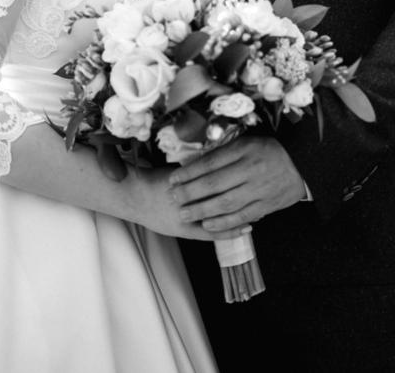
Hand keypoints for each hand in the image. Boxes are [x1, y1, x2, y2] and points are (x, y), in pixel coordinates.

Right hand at [127, 165, 249, 241]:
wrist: (134, 197)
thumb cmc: (155, 180)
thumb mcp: (179, 170)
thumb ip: (198, 168)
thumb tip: (219, 160)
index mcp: (188, 184)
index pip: (217, 182)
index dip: (237, 181)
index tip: (253, 176)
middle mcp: (188, 202)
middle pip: (221, 199)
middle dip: (241, 197)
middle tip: (260, 194)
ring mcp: (186, 219)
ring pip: (219, 218)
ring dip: (238, 214)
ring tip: (257, 211)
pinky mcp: (184, 231)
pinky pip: (210, 234)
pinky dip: (227, 231)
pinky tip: (243, 229)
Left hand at [168, 136, 305, 233]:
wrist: (304, 164)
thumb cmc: (271, 149)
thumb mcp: (247, 142)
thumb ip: (224, 152)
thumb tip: (195, 162)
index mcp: (245, 149)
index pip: (211, 162)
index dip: (190, 171)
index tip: (173, 178)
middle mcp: (251, 169)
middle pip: (215, 183)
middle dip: (190, 192)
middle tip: (173, 197)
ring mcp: (259, 188)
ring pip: (226, 203)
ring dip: (202, 210)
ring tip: (185, 213)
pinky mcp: (267, 205)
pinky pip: (242, 216)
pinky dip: (223, 222)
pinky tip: (207, 224)